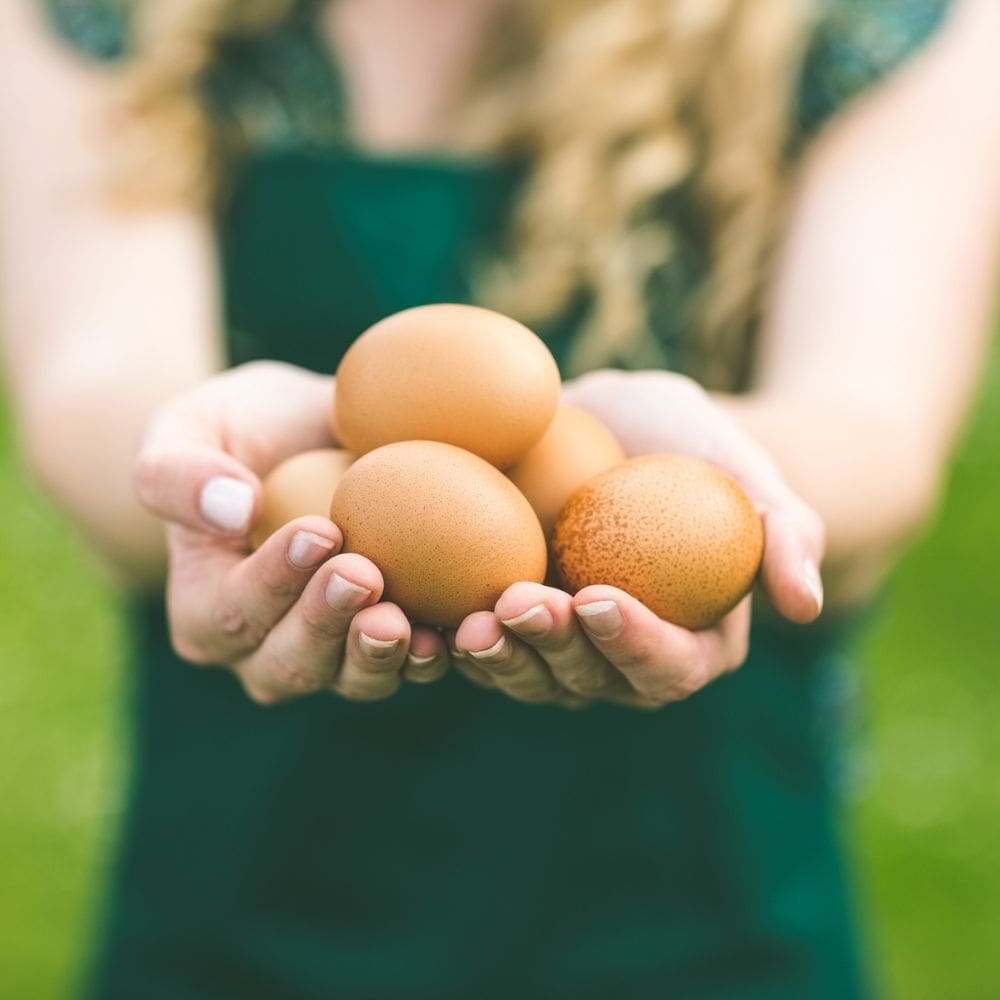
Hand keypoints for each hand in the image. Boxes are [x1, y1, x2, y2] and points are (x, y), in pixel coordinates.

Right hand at [134, 361, 449, 704]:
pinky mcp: (390, 643)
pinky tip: (460, 627)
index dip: (274, 581)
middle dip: (327, 624)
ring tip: (408, 621)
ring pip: (353, 678)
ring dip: (380, 655)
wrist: (307, 437)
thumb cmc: (238, 430)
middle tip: (364, 574)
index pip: (233, 610)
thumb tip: (234, 509)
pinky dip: (436, 653)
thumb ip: (178, 472)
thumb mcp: (186, 428)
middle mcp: (264, 651)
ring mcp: (332, 655)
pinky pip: (411, 663)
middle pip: (292, 661)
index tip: (319, 532)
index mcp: (206, 611)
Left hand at [448, 369, 823, 709]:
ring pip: (530, 676)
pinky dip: (457, 638)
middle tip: (523, 602)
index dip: (634, 644)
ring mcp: (564, 650)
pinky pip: (486, 645)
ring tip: (471, 619)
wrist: (623, 427)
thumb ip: (786, 535)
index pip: (668, 667)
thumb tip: (805, 607)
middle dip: (555, 651)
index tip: (600, 596)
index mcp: (691, 644)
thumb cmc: (694, 447)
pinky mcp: (513, 625)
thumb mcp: (747, 471)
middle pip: (591, 683)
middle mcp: (624, 661)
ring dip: (500, 656)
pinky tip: (429, 613)